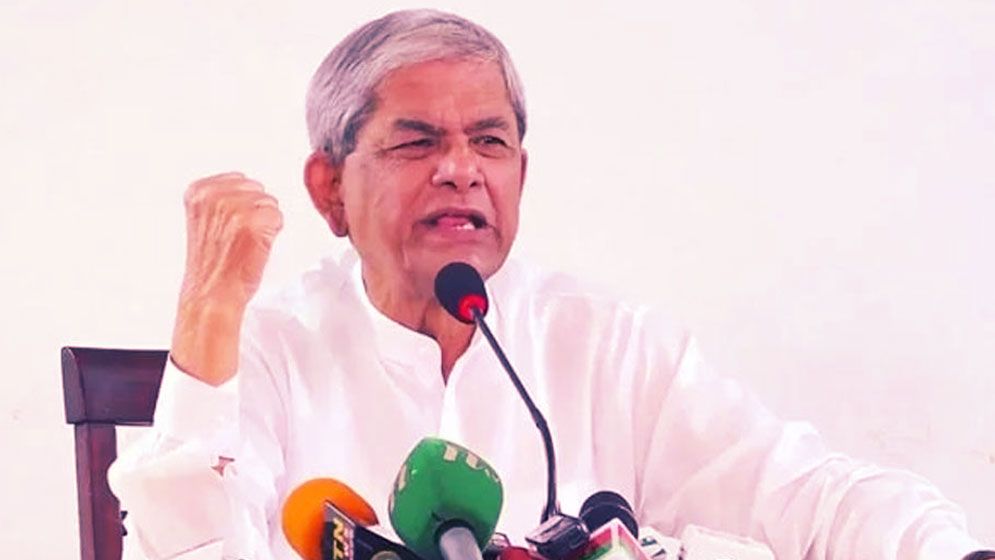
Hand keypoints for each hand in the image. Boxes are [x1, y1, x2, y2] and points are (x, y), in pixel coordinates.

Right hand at [170, 172, 282, 385]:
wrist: (212, 294)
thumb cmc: (212, 264)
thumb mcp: (205, 220)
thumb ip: (221, 197)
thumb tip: (249, 186)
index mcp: (198, 191)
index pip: (240, 180)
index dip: (242, 206)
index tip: (228, 228)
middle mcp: (214, 196)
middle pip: (258, 189)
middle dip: (255, 212)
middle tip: (238, 238)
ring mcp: (234, 208)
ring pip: (270, 203)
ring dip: (264, 224)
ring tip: (244, 243)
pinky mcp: (255, 222)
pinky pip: (279, 217)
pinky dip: (273, 234)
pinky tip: (255, 248)